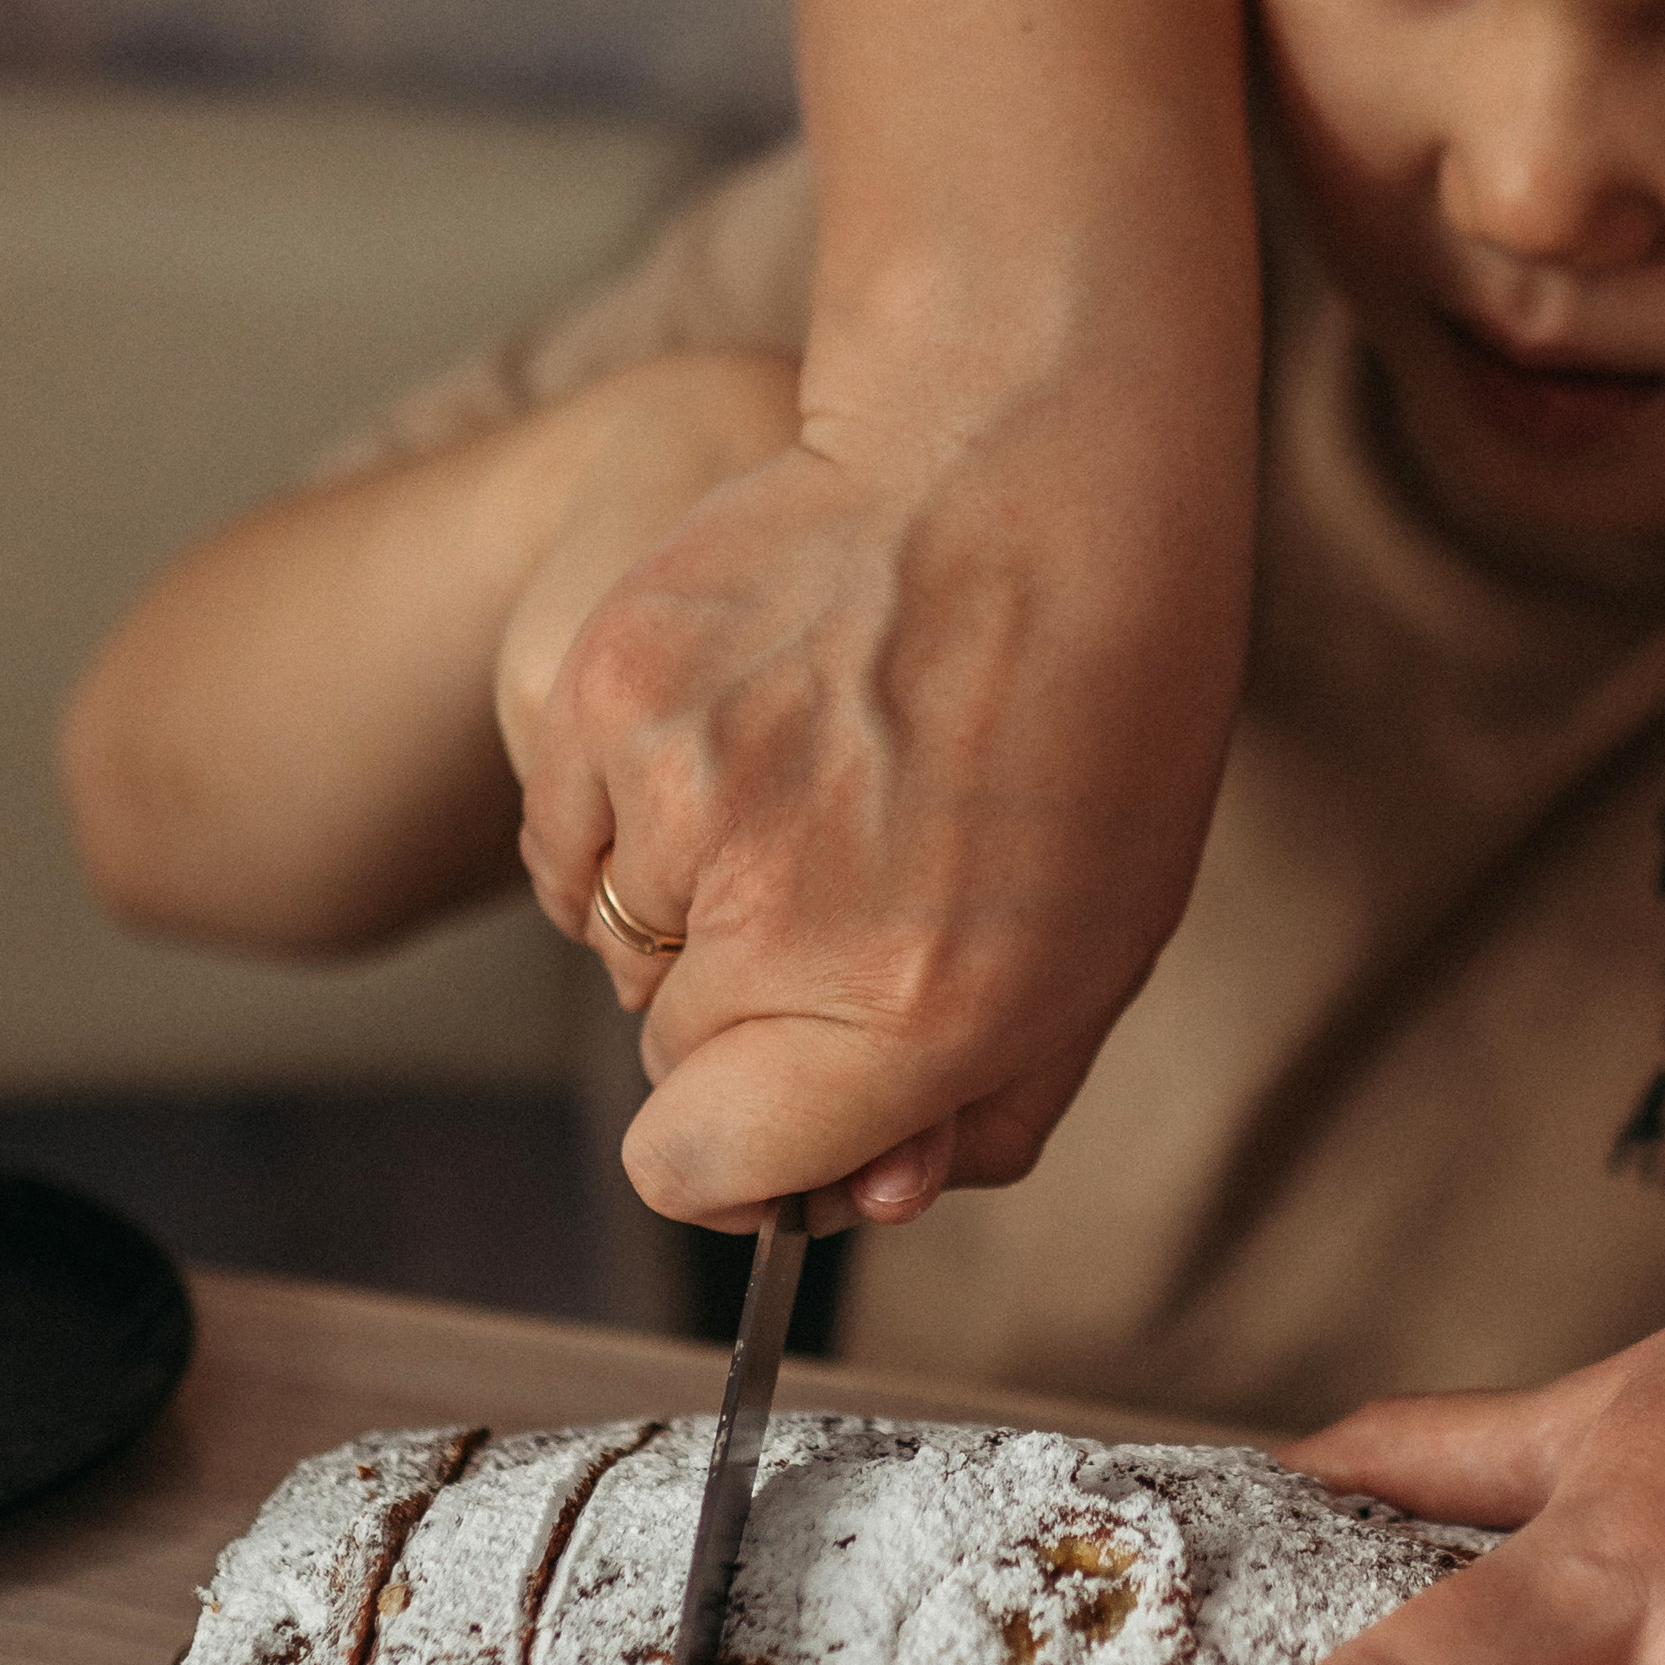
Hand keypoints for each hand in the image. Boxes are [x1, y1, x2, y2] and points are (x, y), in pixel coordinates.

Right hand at [503, 356, 1250, 1236]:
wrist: (1031, 463)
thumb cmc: (1099, 713)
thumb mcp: (1098, 952)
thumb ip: (981, 1113)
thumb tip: (862, 1202)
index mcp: (913, 1010)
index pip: (700, 1170)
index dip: (740, 1157)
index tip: (779, 1114)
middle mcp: (779, 918)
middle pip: (665, 1060)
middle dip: (740, 1017)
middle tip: (846, 887)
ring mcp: (678, 795)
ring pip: (616, 943)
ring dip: (687, 905)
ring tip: (810, 787)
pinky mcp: (607, 690)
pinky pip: (565, 837)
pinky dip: (627, 816)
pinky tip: (738, 733)